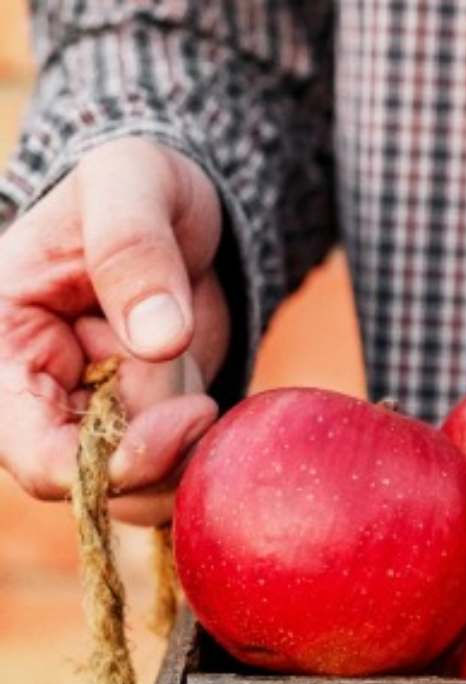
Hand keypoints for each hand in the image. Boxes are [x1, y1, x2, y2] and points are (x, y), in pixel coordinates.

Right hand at [0, 137, 228, 524]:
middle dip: (162, 458)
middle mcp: (33, 394)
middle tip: (208, 408)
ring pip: (138, 488)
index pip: (35, 453)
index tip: (193, 416)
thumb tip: (159, 339)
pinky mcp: (136, 425)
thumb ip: (134, 249)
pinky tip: (212, 403)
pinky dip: (204, 450)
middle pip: (94, 484)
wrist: (178, 200)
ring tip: (197, 376)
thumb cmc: (136, 180)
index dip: (115, 460)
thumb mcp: (132, 186)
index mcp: (1, 343)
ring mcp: (86, 416)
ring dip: (187, 451)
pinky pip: (171, 471)